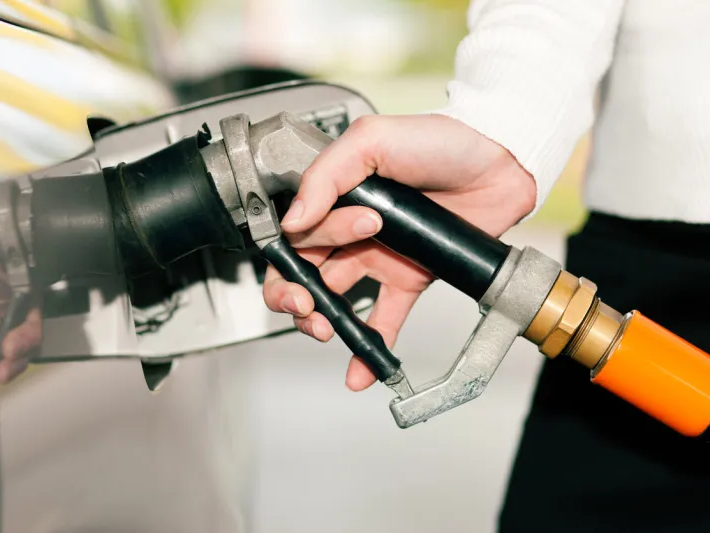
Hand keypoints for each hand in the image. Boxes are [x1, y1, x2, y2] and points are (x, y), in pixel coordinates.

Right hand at [262, 114, 535, 390]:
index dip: (293, 257)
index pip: (296, 236)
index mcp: (335, 196)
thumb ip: (326, 176)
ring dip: (323, 321)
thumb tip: (293, 221)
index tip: (309, 264)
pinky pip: (383, 317)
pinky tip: (359, 368)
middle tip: (306, 307)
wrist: (500, 160)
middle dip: (294, 295)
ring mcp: (379, 256)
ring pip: (336, 298)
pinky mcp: (409, 277)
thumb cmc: (441, 139)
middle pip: (305, 271)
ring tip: (328, 331)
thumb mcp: (372, 139)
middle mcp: (351, 229)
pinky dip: (369, 345)